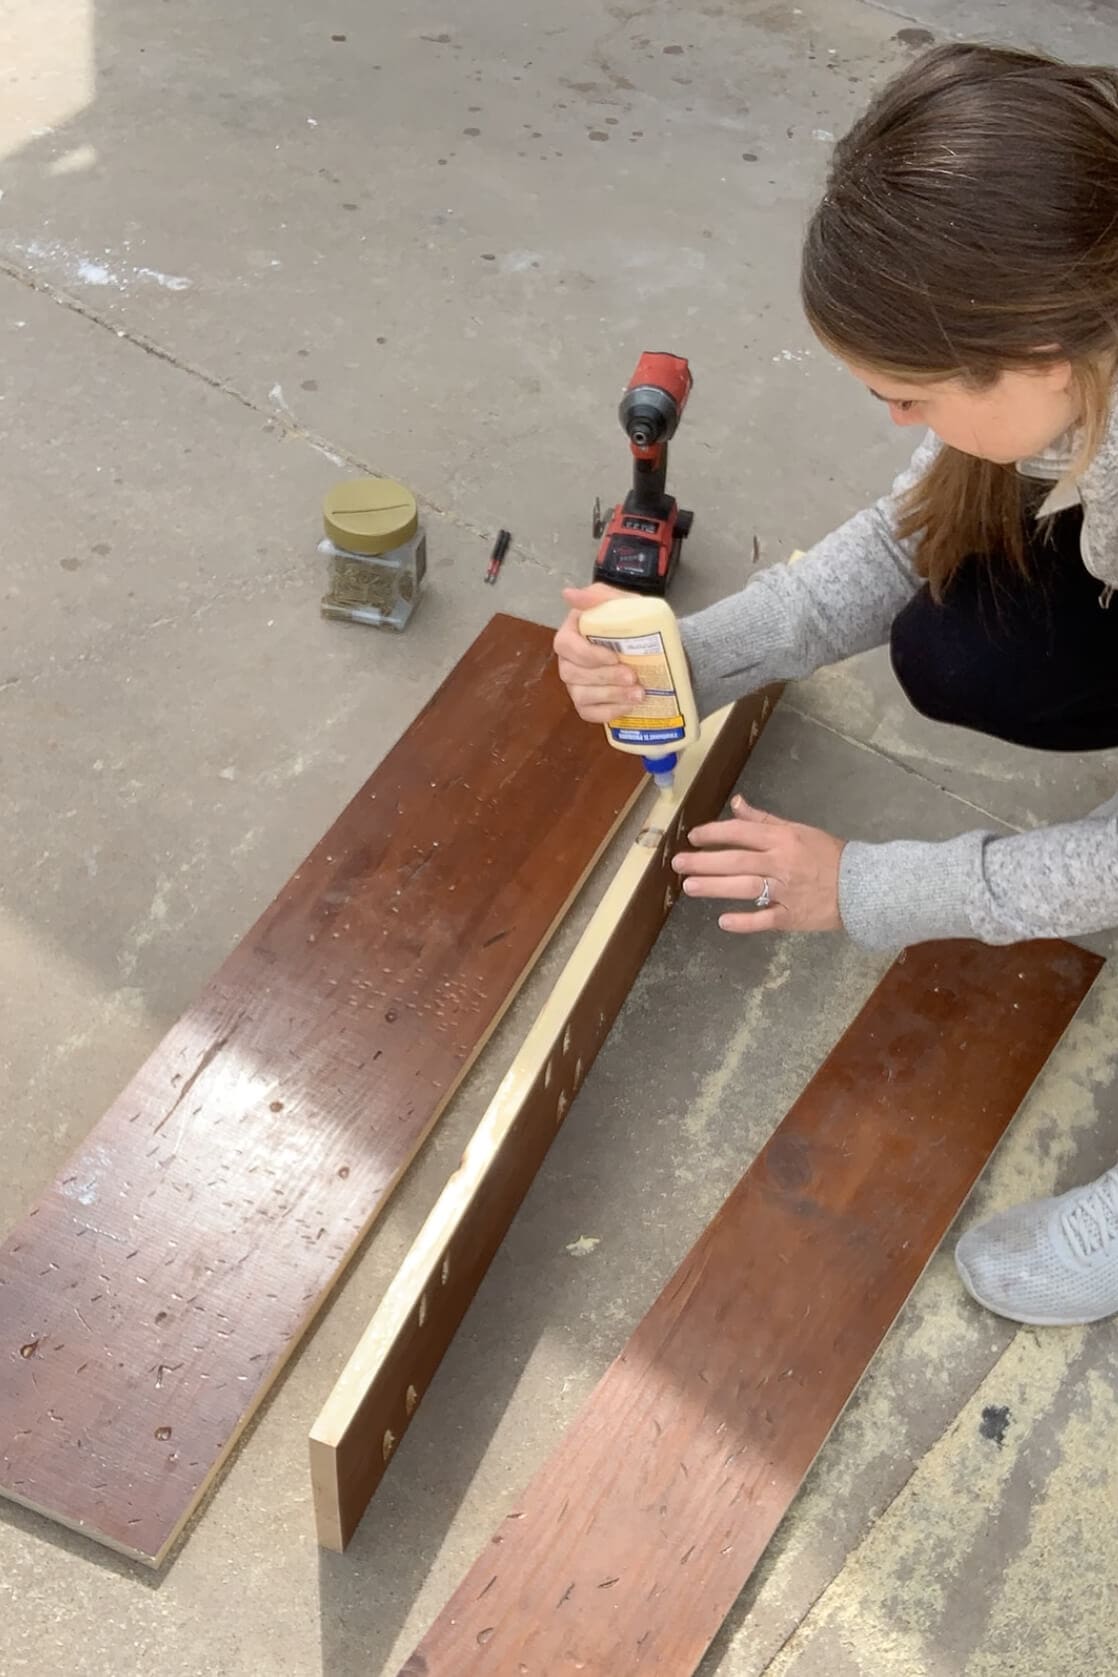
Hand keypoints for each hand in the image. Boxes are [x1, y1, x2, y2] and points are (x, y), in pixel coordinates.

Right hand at [554, 584, 638, 722]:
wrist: (659, 649)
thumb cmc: (637, 624)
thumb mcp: (624, 603)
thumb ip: (599, 596)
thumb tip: (569, 593)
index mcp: (572, 633)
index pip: (566, 645)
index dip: (587, 654)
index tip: (614, 656)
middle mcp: (568, 660)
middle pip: (572, 673)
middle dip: (605, 677)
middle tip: (633, 677)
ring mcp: (576, 684)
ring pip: (581, 695)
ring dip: (611, 695)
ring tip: (639, 694)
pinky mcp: (587, 704)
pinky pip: (589, 713)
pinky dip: (609, 712)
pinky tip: (629, 706)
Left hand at [672, 796, 845, 933]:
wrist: (863, 886)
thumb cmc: (828, 855)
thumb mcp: (798, 830)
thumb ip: (763, 820)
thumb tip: (736, 804)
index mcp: (783, 839)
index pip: (741, 833)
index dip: (714, 833)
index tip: (693, 837)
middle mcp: (781, 863)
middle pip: (736, 860)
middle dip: (704, 861)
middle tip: (678, 864)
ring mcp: (786, 891)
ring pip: (744, 888)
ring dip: (715, 887)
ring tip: (690, 887)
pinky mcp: (791, 917)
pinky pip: (764, 920)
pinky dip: (744, 921)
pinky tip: (723, 921)